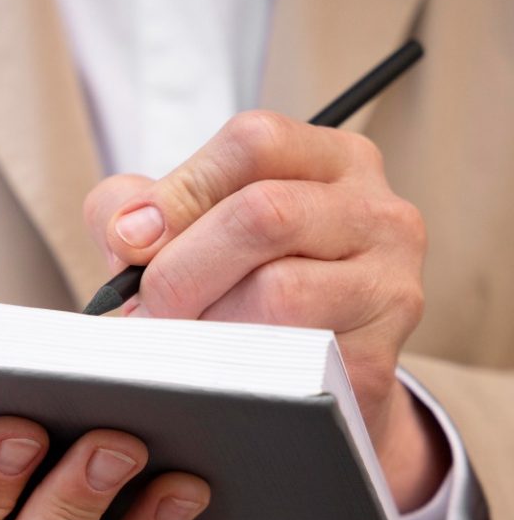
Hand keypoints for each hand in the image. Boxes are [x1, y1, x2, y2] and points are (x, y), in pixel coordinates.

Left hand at [83, 111, 449, 510]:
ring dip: (207, 322)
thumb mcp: (186, 225)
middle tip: (147, 307)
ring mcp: (388, 287)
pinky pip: (289, 358)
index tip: (132, 242)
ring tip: (182, 338)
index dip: (181, 192)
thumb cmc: (236, 286)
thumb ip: (133, 207)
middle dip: (182, 267)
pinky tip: (217, 370)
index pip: (254, 142)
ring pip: (279, 291)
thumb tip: (131, 233)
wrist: (301, 377)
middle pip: (265, 213)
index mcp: (332, 161)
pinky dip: (235, 366)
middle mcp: (377, 213)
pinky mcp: (375, 359)